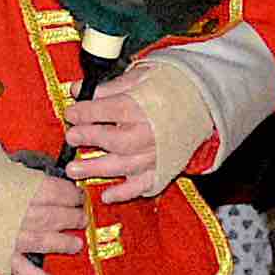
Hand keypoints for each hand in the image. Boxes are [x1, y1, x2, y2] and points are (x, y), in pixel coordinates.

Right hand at [0, 155, 87, 274]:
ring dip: (64, 244)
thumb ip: (21, 172)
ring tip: (75, 244)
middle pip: (58, 217)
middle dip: (73, 218)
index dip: (73, 194)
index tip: (77, 196)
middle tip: (81, 218)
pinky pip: (22, 269)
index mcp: (27, 188)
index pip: (61, 192)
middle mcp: (26, 213)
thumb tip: (38, 174)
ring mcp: (14, 236)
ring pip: (47, 242)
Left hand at [67, 64, 215, 204]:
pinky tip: (106, 195)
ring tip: (73, 170)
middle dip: (90, 139)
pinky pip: (144, 185)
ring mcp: (156, 154)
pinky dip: (125, 192)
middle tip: (71, 138)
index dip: (86, 112)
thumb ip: (108, 86)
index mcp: (144, 106)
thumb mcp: (140, 78)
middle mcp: (150, 133)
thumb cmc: (169, 89)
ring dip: (97, 169)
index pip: (109, 109)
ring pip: (124, 165)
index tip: (71, 112)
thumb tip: (77, 89)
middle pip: (115, 140)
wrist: (204, 104)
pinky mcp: (163, 169)